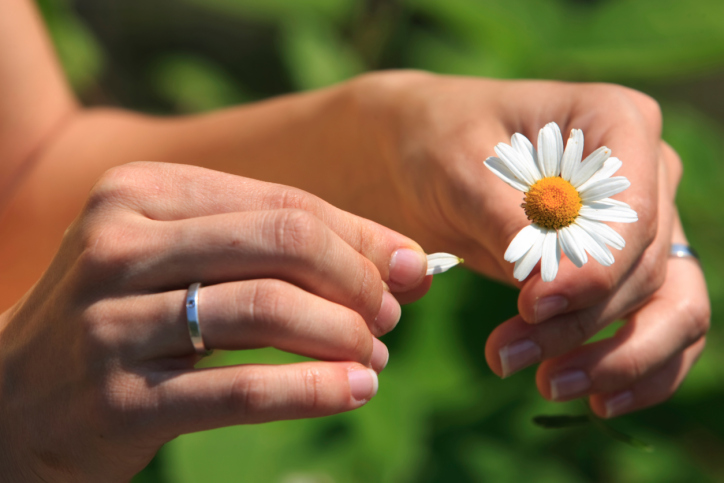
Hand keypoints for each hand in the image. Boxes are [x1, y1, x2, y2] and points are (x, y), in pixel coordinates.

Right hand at [0, 162, 428, 480]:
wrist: (17, 400)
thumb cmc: (126, 319)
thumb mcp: (181, 259)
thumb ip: (274, 248)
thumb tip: (397, 258)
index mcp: (141, 192)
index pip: (285, 204)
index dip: (361, 237)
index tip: (408, 267)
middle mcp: (121, 244)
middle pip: (284, 244)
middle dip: (358, 280)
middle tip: (390, 315)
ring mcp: (113, 321)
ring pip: (269, 311)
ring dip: (344, 336)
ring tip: (374, 358)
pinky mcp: (118, 399)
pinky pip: (241, 388)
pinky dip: (314, 389)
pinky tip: (353, 390)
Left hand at [348, 72, 709, 415]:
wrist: (420, 160)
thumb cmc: (437, 145)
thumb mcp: (460, 169)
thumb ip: (511, 219)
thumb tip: (552, 284)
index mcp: (615, 124)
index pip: (631, 213)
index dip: (593, 271)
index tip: (531, 306)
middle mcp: (646, 172)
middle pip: (644, 268)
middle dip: (579, 324)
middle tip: (506, 356)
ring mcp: (643, 223)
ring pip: (672, 307)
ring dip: (616, 358)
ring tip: (548, 384)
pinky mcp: (625, 268)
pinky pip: (663, 326)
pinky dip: (638, 368)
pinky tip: (597, 399)